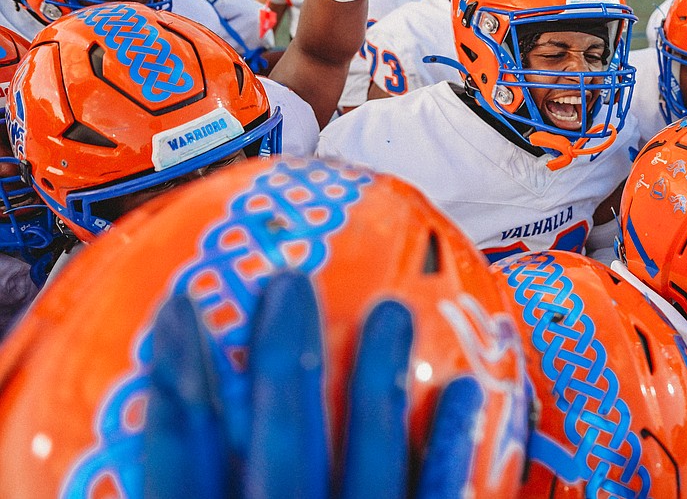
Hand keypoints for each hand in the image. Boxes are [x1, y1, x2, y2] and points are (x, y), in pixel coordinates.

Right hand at [142, 270, 494, 498]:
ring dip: (377, 380)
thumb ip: (194, 486)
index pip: (179, 472)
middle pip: (280, 447)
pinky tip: (462, 394)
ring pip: (370, 460)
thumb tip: (148, 444)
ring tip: (390, 312)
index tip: (177, 310)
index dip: (175, 388)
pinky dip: (448, 447)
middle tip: (288, 283)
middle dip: (284, 359)